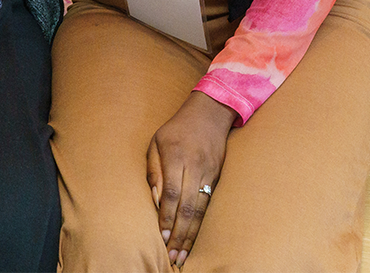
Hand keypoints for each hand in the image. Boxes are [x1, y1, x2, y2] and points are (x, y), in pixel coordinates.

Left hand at [146, 91, 235, 268]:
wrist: (210, 113)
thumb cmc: (176, 129)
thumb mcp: (156, 142)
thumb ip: (153, 171)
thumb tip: (154, 200)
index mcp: (176, 156)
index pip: (172, 192)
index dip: (167, 216)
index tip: (162, 236)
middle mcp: (195, 167)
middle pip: (187, 206)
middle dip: (179, 234)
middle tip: (173, 255)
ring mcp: (209, 173)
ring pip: (200, 209)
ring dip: (191, 234)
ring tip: (183, 254)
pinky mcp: (216, 178)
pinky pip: (208, 205)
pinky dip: (200, 224)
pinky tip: (194, 238)